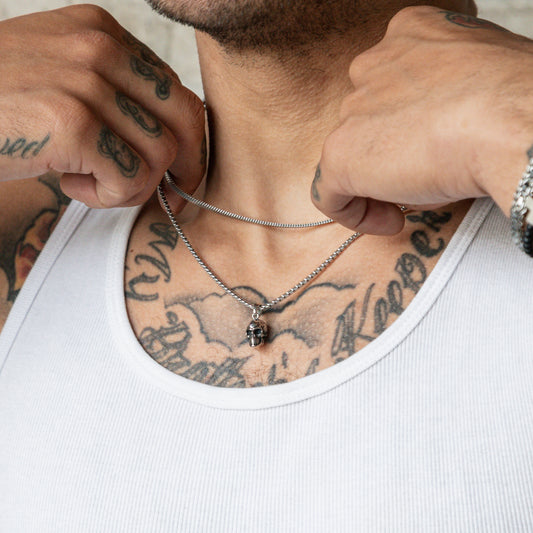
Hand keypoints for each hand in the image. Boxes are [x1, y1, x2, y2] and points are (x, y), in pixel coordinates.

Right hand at [0, 5, 204, 207]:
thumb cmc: (0, 103)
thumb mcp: (61, 79)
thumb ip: (115, 96)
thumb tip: (171, 143)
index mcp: (102, 32)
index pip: (177, 92)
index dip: (187, 141)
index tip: (177, 173)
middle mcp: (100, 48)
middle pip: (186, 119)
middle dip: (185, 168)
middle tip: (169, 196)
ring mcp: (87, 82)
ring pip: (161, 155)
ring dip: (132, 186)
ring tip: (90, 183)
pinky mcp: (73, 123)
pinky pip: (129, 178)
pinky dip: (106, 196)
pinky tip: (69, 183)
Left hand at [313, 5, 532, 234]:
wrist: (513, 122)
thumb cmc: (515, 101)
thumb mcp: (478, 78)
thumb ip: (443, 94)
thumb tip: (433, 136)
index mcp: (408, 33)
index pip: (388, 85)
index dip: (404, 125)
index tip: (427, 150)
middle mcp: (372, 65)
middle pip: (366, 120)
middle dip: (389, 153)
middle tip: (422, 177)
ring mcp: (352, 109)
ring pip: (349, 155)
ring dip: (376, 183)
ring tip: (413, 201)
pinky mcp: (340, 153)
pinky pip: (328, 193)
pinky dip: (353, 213)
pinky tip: (389, 222)